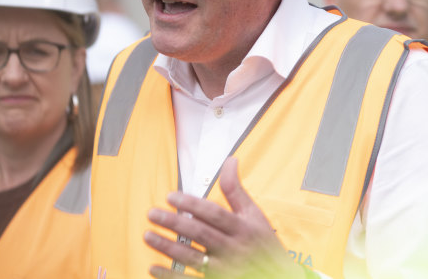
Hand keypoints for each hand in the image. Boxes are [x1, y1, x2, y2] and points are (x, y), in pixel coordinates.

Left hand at [144, 157, 308, 278]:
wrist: (279, 277)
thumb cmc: (264, 244)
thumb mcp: (255, 215)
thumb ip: (237, 190)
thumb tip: (230, 161)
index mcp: (243, 228)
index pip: (214, 214)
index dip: (192, 205)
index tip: (171, 196)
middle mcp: (234, 249)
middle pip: (200, 234)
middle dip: (174, 223)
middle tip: (152, 214)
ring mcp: (225, 270)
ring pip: (193, 258)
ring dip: (168, 247)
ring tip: (148, 235)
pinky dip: (171, 276)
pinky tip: (153, 267)